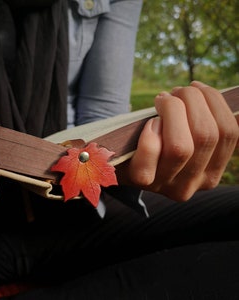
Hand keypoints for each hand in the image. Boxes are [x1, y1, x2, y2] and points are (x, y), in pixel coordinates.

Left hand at [120, 81, 238, 200]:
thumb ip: (205, 125)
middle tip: (175, 91)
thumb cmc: (157, 142)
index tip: (196, 86)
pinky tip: (150, 122)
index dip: (215, 102)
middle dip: (192, 100)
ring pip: (181, 146)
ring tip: (162, 99)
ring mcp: (166, 185)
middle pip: (206, 136)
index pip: (229, 134)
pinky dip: (152, 129)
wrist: (120, 161)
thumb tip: (230, 105)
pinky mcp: (142, 180)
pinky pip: (152, 151)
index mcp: (211, 173)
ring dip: (173, 109)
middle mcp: (193, 184)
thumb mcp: (186, 136)